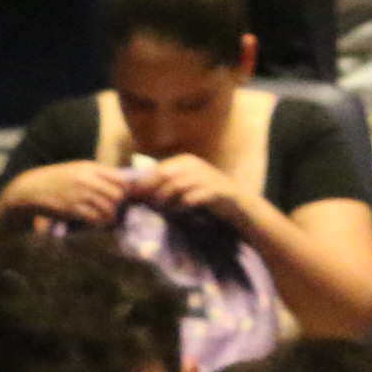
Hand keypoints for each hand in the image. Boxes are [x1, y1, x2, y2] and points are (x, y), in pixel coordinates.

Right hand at [0, 161, 129, 226]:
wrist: (30, 189)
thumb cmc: (57, 180)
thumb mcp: (77, 169)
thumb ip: (97, 174)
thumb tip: (122, 182)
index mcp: (89, 168)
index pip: (120, 178)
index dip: (125, 188)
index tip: (122, 193)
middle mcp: (86, 180)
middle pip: (117, 194)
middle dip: (119, 202)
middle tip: (114, 206)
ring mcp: (78, 195)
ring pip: (108, 208)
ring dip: (111, 214)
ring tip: (108, 216)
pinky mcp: (71, 209)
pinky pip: (95, 218)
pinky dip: (100, 221)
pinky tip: (97, 221)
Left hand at [132, 153, 252, 229]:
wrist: (237, 203)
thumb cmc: (206, 194)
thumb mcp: (185, 185)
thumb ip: (165, 184)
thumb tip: (136, 191)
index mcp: (186, 160)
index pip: (158, 170)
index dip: (143, 183)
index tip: (134, 197)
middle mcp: (196, 165)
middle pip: (164, 176)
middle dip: (152, 191)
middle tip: (146, 205)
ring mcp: (207, 176)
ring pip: (177, 185)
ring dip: (166, 199)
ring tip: (162, 209)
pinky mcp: (217, 190)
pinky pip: (193, 197)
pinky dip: (183, 205)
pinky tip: (180, 210)